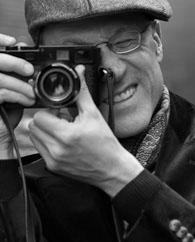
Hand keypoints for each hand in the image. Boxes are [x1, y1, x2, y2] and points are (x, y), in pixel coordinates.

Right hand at [0, 34, 35, 155]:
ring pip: (0, 78)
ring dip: (20, 84)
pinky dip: (17, 95)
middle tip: (30, 70)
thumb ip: (19, 81)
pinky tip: (27, 101)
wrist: (0, 139)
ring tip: (32, 92)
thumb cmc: (5, 118)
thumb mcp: (14, 94)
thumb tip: (32, 70)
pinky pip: (1, 93)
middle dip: (13, 61)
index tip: (13, 41)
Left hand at [25, 67, 142, 196]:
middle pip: (34, 126)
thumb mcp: (94, 115)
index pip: (40, 116)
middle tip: (62, 119)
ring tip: (63, 130)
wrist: (112, 169)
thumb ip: (81, 92)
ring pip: (34, 137)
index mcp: (67, 135)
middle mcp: (57, 149)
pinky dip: (47, 142)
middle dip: (46, 119)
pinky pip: (40, 149)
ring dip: (45, 130)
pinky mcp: (53, 166)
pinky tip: (63, 141)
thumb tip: (78, 72)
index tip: (61, 110)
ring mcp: (53, 159)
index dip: (50, 110)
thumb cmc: (106, 144)